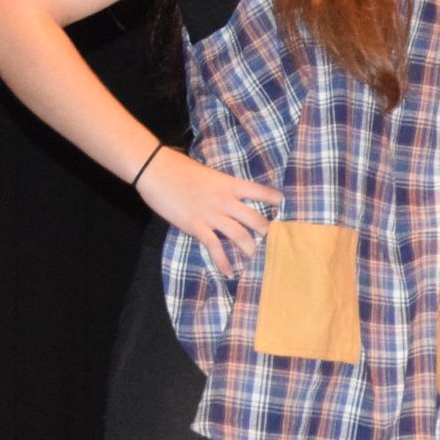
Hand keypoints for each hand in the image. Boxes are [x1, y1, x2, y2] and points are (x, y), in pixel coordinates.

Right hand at [140, 148, 284, 277]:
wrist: (155, 170)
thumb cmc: (179, 167)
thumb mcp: (208, 174)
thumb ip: (221, 186)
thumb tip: (229, 194)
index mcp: (229, 184)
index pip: (260, 191)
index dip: (274, 199)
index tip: (283, 206)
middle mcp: (225, 200)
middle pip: (255, 219)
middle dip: (267, 232)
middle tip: (274, 242)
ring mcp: (211, 215)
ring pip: (240, 236)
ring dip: (250, 249)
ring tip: (256, 259)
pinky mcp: (196, 226)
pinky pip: (215, 247)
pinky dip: (223, 261)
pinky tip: (229, 272)